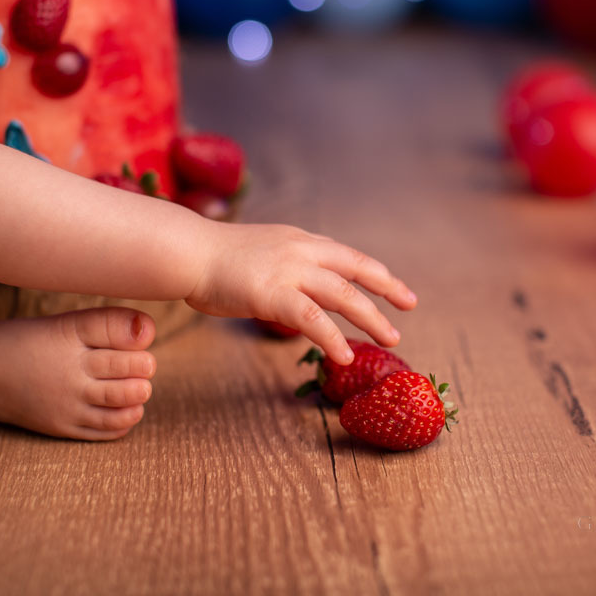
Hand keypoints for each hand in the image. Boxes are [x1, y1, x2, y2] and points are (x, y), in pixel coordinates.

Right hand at [186, 222, 416, 363]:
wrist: (185, 253)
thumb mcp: (259, 253)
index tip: (393, 285)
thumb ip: (282, 267)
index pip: (345, 255)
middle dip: (387, 286)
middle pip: (356, 268)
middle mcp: (301, 250)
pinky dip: (332, 338)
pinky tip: (345, 356)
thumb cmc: (212, 259)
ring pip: (344, 294)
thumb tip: (294, 289)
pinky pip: (312, 319)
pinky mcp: (273, 294)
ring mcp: (289, 271)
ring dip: (371, 317)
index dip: (373, 270)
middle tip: (410, 305)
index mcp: (298, 240)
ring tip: (392, 338)